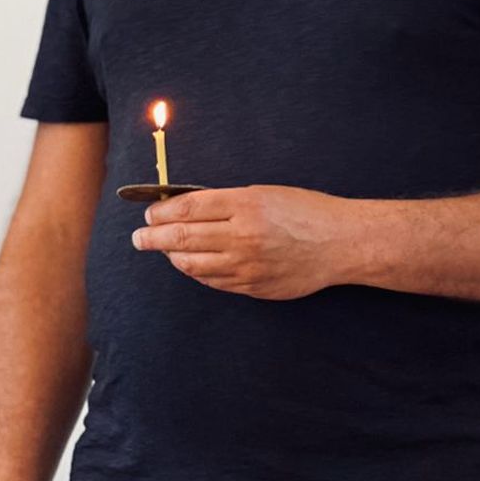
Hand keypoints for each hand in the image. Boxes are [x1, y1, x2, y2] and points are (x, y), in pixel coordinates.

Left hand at [132, 185, 348, 299]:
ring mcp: (246, 265)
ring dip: (173, 257)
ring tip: (167, 251)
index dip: (161, 211)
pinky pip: (213, 281)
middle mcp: (242, 236)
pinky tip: (194, 264)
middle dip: (153, 237)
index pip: (188, 208)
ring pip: (192, 264)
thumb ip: (228, 201)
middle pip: (181, 237)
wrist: (340, 243)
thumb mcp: (266, 193)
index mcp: (246, 205)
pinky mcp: (252, 287)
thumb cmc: (307, 211)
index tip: (149, 213)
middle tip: (139, 238)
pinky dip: (198, 272)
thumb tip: (186, 207)